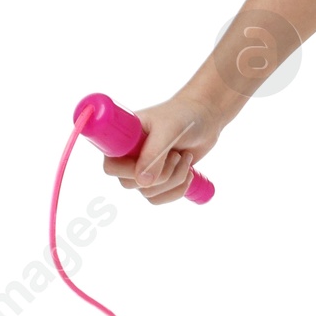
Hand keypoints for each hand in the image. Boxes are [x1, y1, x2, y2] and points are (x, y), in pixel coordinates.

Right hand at [101, 88, 222, 203]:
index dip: (128, 170)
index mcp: (123, 139)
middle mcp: (128, 156)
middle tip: (176, 154)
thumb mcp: (168, 131)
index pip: (111, 166)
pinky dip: (177, 190)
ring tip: (185, 157)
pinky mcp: (157, 180)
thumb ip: (154, 154)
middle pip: (129, 184)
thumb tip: (142, 182)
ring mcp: (142, 170)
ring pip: (148, 193)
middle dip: (161, 174)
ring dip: (174, 179)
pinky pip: (158, 199)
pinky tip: (188, 172)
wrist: (204, 118)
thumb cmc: (183, 116)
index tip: (155, 159)